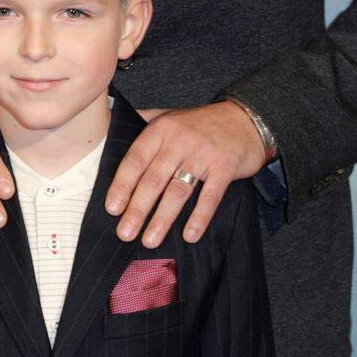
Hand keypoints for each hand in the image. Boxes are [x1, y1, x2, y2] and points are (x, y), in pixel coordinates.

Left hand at [106, 100, 267, 245]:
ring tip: (149, 240)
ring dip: (162, 218)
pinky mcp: (225, 167)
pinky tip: (189, 235)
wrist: (246, 119)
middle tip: (125, 233)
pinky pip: (210, 196)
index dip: (122, 185)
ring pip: (178, 191)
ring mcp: (203, 154)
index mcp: (160, 130)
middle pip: (153, 179)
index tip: (112, 208)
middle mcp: (178, 141)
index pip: (135, 160)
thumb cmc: (201, 123)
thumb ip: (142, 121)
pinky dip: (199, 217)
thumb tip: (110, 122)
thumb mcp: (169, 116)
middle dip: (137, 209)